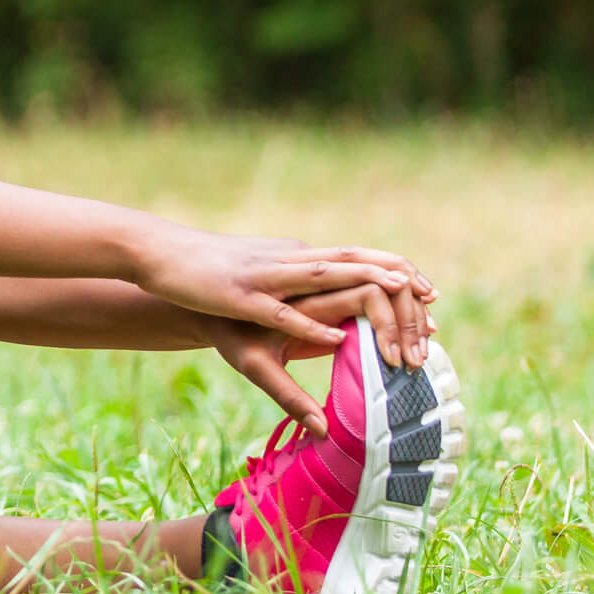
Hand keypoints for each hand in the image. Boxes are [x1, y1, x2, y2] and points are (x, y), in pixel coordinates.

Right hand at [123, 218, 436, 354]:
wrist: (161, 257)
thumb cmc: (212, 279)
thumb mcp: (263, 292)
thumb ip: (297, 301)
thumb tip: (333, 319)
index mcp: (297, 257)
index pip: (357, 258)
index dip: (396, 272)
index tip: (429, 295)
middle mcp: (289, 259)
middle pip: (353, 261)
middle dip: (396, 279)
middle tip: (432, 301)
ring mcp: (265, 275)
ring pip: (324, 275)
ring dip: (364, 285)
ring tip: (401, 294)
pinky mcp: (239, 295)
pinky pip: (278, 311)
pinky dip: (307, 324)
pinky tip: (334, 336)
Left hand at [210, 283, 438, 434]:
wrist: (210, 302)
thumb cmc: (231, 335)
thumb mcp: (255, 368)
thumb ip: (289, 395)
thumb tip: (323, 430)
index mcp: (306, 296)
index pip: (365, 291)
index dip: (388, 322)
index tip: (398, 359)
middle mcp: (321, 279)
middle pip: (383, 278)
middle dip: (409, 313)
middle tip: (423, 354)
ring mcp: (327, 278)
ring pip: (381, 276)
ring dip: (408, 301)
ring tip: (431, 332)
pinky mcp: (329, 286)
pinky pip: (370, 286)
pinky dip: (396, 301)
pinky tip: (414, 322)